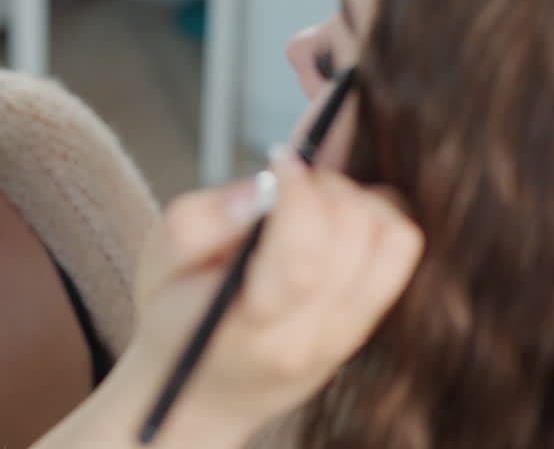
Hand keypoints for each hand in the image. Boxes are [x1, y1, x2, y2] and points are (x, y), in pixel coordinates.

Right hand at [128, 150, 422, 445]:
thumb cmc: (174, 319)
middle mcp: (310, 340)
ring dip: (355, 200)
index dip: (300, 195)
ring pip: (391, 239)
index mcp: (250, 332)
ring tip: (308, 201)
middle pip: (355, 240)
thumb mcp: (154, 265)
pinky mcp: (368, 322)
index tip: (280, 161)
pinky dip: (375, 215)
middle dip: (325, 187)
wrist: (202, 391)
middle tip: (286, 180)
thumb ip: (198, 222)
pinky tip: (332, 215)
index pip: (302, 260)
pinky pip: (399, 250)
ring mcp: (347, 334)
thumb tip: (263, 186)